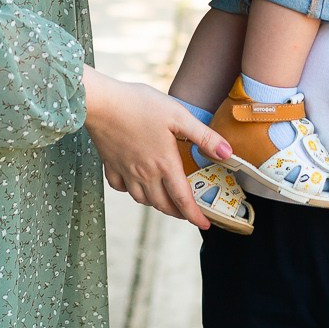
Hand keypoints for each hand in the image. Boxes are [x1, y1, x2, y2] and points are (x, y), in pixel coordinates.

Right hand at [83, 67, 232, 229]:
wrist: (101, 103)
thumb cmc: (140, 105)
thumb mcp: (179, 115)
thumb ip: (204, 136)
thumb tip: (227, 153)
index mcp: (165, 164)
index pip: (183, 199)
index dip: (195, 216)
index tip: (204, 224)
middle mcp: (145, 174)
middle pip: (163, 204)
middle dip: (177, 213)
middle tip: (186, 212)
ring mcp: (126, 171)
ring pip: (142, 199)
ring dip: (156, 204)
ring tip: (164, 199)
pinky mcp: (111, 164)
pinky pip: (121, 188)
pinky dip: (130, 191)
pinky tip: (134, 184)